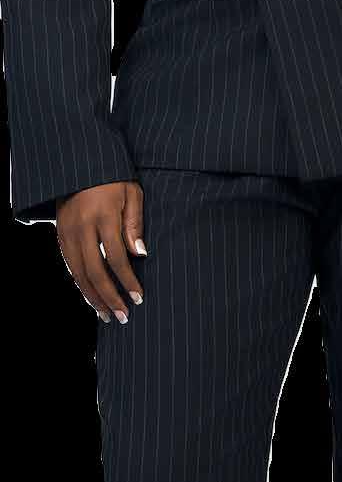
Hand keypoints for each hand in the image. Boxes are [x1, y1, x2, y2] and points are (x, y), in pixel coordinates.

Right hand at [56, 180, 146, 323]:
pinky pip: (70, 267)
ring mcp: (68, 233)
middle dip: (110, 297)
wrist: (77, 165)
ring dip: (93, 298)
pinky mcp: (60, 236)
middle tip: (123, 316)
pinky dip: (81, 286)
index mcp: (103, 216)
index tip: (139, 297)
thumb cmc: (112, 177)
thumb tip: (140, 254)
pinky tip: (92, 298)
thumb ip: (135, 222)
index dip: (128, 281)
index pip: (117, 258)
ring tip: (108, 316)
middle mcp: (82, 227)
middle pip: (95, 272)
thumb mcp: (131, 192)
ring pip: (79, 274)